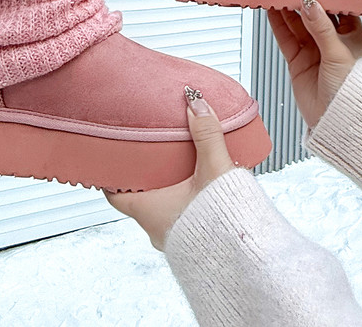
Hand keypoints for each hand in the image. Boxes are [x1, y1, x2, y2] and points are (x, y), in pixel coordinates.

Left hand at [104, 92, 236, 250]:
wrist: (249, 259)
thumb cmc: (225, 222)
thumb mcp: (214, 170)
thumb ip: (206, 134)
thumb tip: (195, 102)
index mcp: (149, 211)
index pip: (114, 194)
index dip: (111, 175)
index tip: (112, 158)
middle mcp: (156, 228)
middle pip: (138, 198)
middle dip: (144, 177)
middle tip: (150, 154)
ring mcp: (174, 239)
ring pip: (160, 209)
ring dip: (166, 191)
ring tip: (177, 168)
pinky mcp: (193, 244)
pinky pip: (180, 219)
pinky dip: (183, 203)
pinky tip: (199, 191)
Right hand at [267, 0, 361, 127]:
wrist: (341, 121)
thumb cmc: (354, 89)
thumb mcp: (338, 51)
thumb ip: (320, 25)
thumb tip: (308, 0)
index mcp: (351, 34)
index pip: (336, 6)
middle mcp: (331, 40)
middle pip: (312, 13)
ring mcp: (313, 50)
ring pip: (296, 24)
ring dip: (286, 9)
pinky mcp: (298, 61)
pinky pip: (285, 38)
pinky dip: (277, 24)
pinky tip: (270, 10)